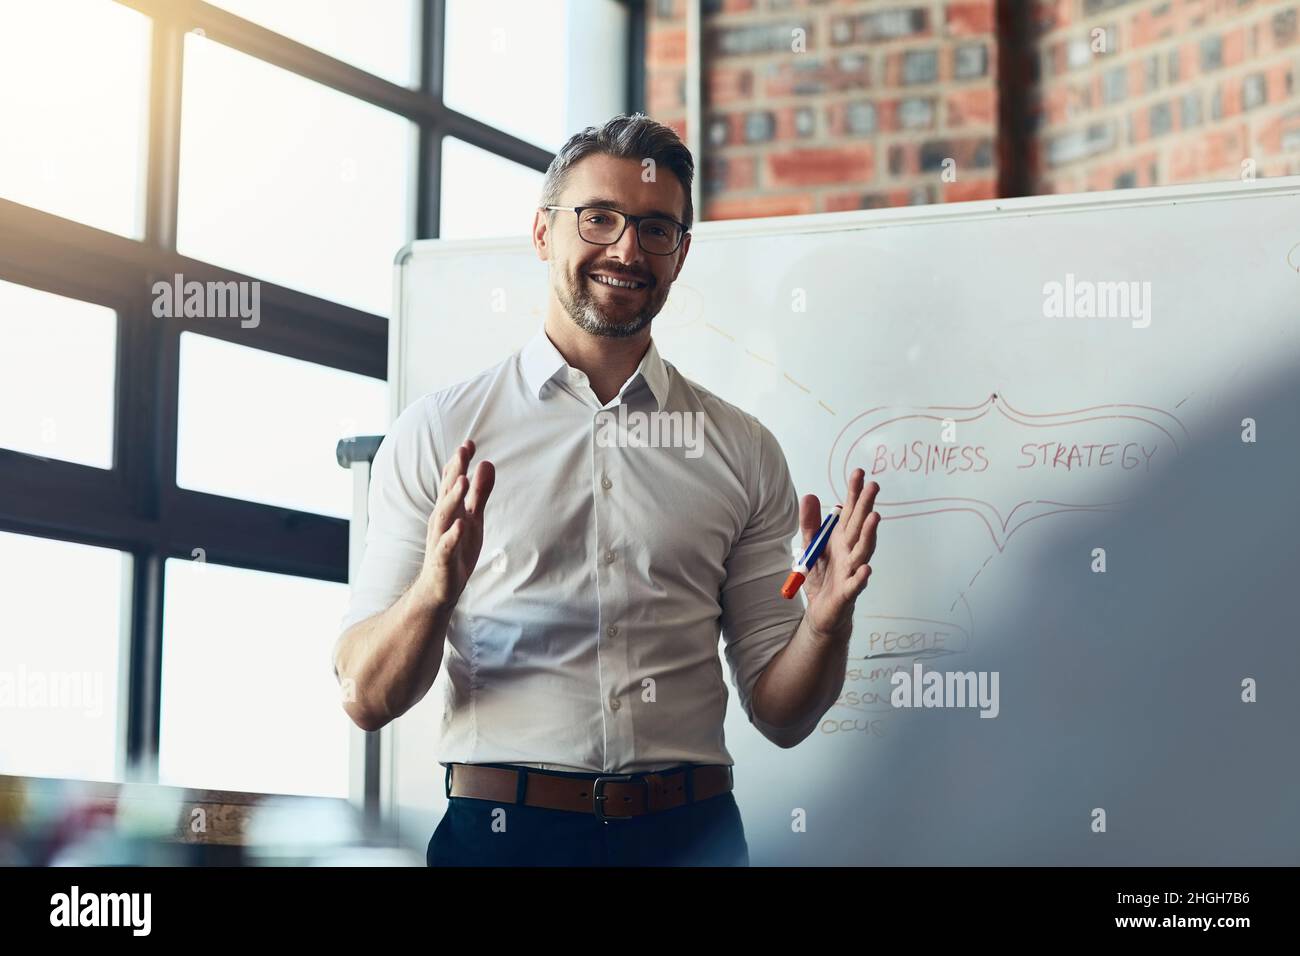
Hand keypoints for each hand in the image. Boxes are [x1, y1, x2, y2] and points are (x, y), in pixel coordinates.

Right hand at [418, 438, 494, 609]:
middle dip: (454, 471)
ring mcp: (440, 539)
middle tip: (463, 451)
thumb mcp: (473, 518)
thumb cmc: (457, 548)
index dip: (459, 462)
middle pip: (446, 492)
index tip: (469, 442)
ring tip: (463, 480)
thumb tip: (487, 462)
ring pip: (445, 516)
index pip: (452, 481)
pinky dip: (453, 535)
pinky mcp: (442, 560)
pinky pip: (445, 546)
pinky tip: (462, 524)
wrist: (439, 587)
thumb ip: (480, 493)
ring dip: (453, 498)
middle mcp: (441, 520)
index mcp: (449, 509)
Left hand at [799, 469, 879, 640]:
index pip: (850, 512)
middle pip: (859, 526)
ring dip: (869, 535)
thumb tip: (809, 495)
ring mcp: (852, 571)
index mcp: (841, 539)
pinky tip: (866, 569)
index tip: (859, 473)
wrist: (822, 611)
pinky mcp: (848, 592)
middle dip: (866, 506)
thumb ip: (810, 524)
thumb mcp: (811, 546)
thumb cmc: (822, 577)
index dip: (854, 493)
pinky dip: (861, 577)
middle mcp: (850, 551)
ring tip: (874, 517)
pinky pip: (856, 584)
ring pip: (862, 551)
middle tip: (873, 486)